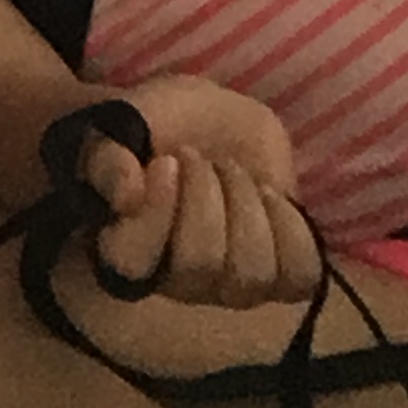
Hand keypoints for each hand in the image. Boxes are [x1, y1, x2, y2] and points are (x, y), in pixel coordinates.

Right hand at [77, 75, 320, 310]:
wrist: (207, 122)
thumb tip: (128, 196)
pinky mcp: (280, 274)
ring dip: (245, 204)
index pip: (134, 263)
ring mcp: (232, 285)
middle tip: (196, 155)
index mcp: (127, 251)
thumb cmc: (154, 127)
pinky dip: (288, 225)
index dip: (155, 215)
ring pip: (252, 273)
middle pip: (200, 265)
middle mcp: (178, 282)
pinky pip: (300, 274)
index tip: (166, 162)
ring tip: (231, 169)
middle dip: (204, 194)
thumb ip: (108, 158)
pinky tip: (269, 194)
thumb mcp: (120, 127)